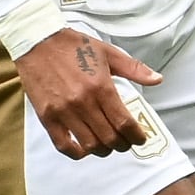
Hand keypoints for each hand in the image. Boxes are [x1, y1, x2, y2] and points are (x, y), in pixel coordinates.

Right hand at [17, 30, 164, 158]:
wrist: (37, 41)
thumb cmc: (72, 45)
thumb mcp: (108, 52)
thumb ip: (134, 69)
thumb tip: (157, 79)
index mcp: (100, 86)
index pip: (124, 122)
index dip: (136, 136)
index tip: (140, 138)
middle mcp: (83, 102)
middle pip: (109, 138)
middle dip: (123, 145)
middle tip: (126, 143)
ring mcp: (63, 111)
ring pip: (89, 145)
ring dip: (103, 150)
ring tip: (107, 145)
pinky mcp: (47, 116)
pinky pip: (63, 145)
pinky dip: (77, 153)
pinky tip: (84, 149)